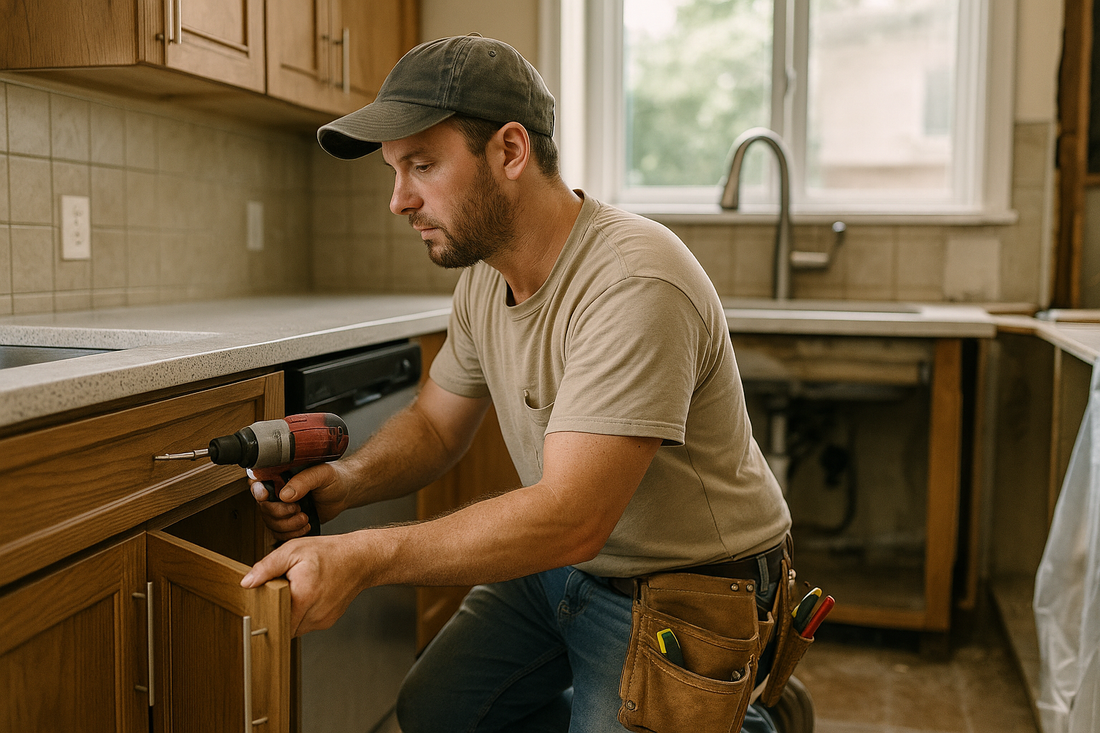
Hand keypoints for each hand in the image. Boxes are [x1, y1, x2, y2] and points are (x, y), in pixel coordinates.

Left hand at [240, 534, 365, 635]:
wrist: (360, 559)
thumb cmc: (329, 552)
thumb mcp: (293, 550)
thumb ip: (268, 567)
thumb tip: (248, 582)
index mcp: (303, 596)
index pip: (273, 619)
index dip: (265, 612)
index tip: (261, 605)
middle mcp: (315, 613)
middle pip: (284, 625)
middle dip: (277, 612)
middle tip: (280, 594)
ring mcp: (323, 620)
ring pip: (295, 627)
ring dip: (291, 614)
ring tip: (296, 592)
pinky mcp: (328, 621)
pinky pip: (307, 624)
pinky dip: (303, 613)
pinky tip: (308, 596)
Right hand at [250, 461, 352, 541]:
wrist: (345, 492)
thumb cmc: (335, 478)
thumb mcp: (322, 474)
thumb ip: (304, 481)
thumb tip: (285, 494)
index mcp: (281, 475)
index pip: (257, 481)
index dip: (257, 490)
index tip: (266, 496)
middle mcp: (278, 491)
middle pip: (264, 507)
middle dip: (280, 513)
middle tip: (298, 509)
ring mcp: (282, 507)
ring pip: (270, 523)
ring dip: (287, 525)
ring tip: (305, 518)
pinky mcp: (289, 521)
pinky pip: (279, 533)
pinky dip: (291, 534)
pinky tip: (305, 526)